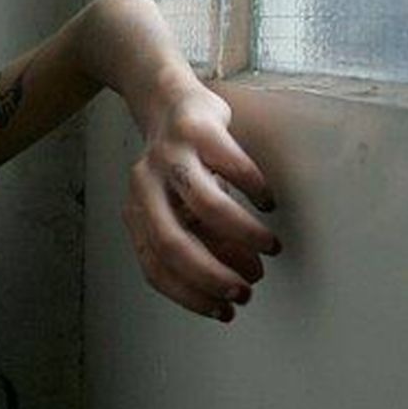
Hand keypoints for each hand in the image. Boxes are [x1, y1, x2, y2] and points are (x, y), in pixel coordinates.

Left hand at [121, 72, 279, 322]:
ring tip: (271, 248)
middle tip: (249, 289)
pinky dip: (254, 188)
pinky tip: (269, 203)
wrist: (165, 96)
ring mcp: (170, 155)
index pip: (155, 266)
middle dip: (212, 274)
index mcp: (136, 211)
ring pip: (205, 204)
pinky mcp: (198, 129)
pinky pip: (232, 164)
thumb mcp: (181, 206)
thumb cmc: (180, 164)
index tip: (225, 311)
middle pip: (173, 242)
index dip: (189, 294)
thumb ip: (203, 241)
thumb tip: (242, 279)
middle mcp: (145, 185)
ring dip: (241, 233)